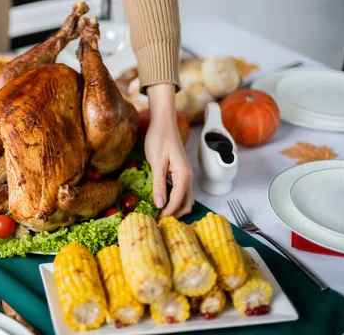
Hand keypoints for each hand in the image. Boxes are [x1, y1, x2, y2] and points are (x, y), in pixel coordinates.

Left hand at [144, 84, 193, 218]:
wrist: (163, 122)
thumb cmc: (159, 139)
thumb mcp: (156, 162)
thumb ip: (158, 184)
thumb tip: (159, 205)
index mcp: (183, 176)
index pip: (177, 202)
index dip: (167, 213)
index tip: (155, 221)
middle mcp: (188, 177)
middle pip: (186, 204)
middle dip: (174, 214)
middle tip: (158, 221)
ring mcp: (185, 175)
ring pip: (185, 198)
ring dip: (175, 208)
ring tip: (159, 215)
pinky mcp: (180, 172)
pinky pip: (180, 191)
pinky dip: (174, 200)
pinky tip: (162, 202)